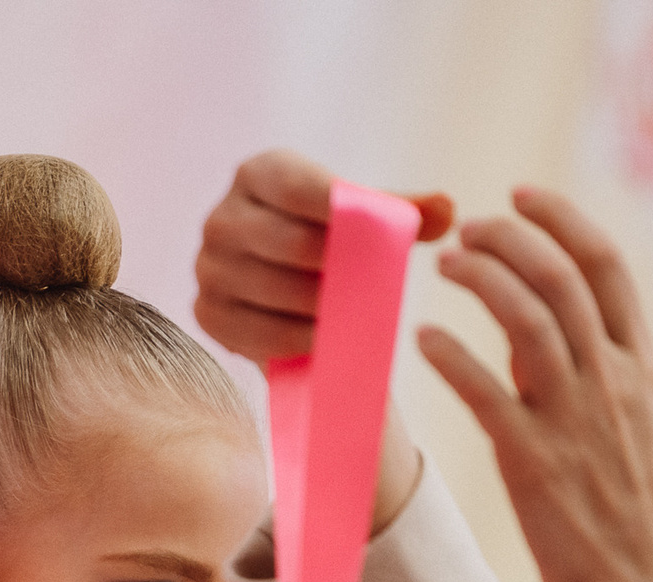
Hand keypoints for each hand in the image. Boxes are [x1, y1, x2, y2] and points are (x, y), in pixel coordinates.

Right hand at [194, 150, 450, 535]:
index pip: (300, 189)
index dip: (342, 212)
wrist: (283, 289)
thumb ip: (404, 209)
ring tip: (353, 312)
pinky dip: (296, 337)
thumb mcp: (362, 217)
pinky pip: (255, 330)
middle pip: (290, 244)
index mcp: (258, 173)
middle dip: (339, 269)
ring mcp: (208, 267)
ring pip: (276, 290)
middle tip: (374, 286)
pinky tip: (323, 337)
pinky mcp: (206, 312)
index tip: (383, 236)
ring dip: (322, 306)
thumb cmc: (326, 240)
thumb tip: (447, 208)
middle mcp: (222, 217)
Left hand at [416, 188, 652, 581]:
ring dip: (480, 279)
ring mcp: (575, 419)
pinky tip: (422, 338)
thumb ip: (594, 378)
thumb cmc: (637, 520)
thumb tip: (541, 338)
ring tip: (443, 263)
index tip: (522, 195)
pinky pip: (486, 392)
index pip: (607, 267)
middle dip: (511, 237)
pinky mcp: (534, 462)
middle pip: (562, 277)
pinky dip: (452, 355)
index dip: (562, 220)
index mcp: (642, 369)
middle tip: (466, 225)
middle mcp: (613, 381)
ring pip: (527, 318)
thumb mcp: (633, 432)